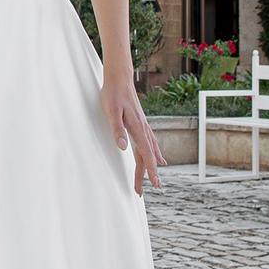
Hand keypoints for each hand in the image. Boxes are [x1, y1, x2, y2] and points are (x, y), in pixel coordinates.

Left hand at [100, 73, 166, 193]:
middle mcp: (143, 129)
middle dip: (148, 174)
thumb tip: (122, 148)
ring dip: (152, 165)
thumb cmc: (113, 94)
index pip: (146, 154)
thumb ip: (117, 129)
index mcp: (137, 128)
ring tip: (155, 180)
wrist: (119, 78)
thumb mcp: (111, 111)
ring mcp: (143, 125)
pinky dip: (155, 153)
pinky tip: (157, 156)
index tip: (155, 184)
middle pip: (148, 156)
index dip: (151, 171)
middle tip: (147, 191)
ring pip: (150, 150)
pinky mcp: (140, 122)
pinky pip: (150, 142)